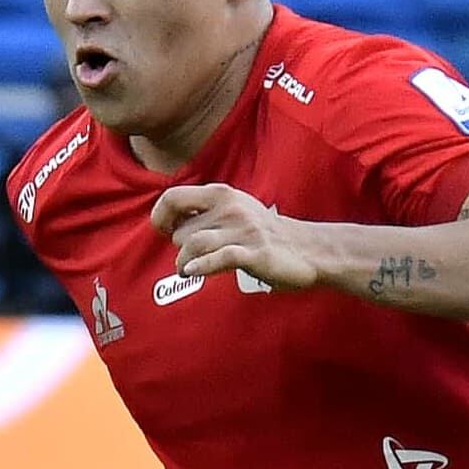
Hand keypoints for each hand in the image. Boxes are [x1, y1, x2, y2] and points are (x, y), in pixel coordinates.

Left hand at [151, 184, 321, 290]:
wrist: (308, 248)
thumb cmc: (264, 234)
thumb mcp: (234, 210)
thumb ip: (205, 212)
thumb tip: (169, 223)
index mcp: (222, 195)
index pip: (173, 198)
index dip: (160, 217)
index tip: (163, 232)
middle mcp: (230, 209)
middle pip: (182, 231)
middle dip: (179, 248)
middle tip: (189, 257)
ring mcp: (243, 231)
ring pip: (194, 244)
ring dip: (184, 262)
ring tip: (186, 270)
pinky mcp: (255, 253)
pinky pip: (220, 258)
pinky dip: (201, 266)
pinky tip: (193, 272)